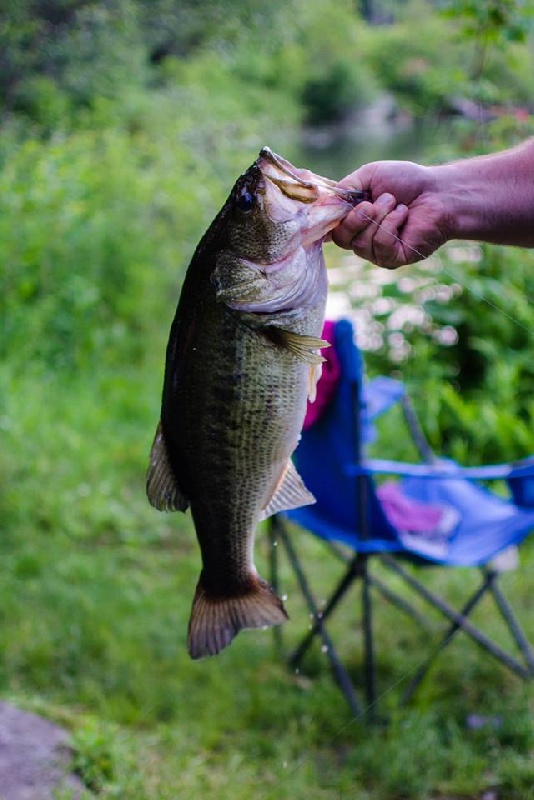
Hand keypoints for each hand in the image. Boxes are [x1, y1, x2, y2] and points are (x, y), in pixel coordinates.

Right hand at [332, 161, 452, 267]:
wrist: (438, 192)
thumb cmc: (406, 182)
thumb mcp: (369, 176)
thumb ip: (345, 188)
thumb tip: (325, 203)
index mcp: (353, 220)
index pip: (330, 229)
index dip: (326, 221)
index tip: (333, 207)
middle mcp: (362, 239)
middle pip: (341, 239)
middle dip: (356, 218)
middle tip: (372, 202)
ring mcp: (377, 252)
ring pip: (361, 243)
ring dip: (380, 216)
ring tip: (396, 204)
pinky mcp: (393, 259)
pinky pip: (380, 246)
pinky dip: (391, 225)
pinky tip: (404, 215)